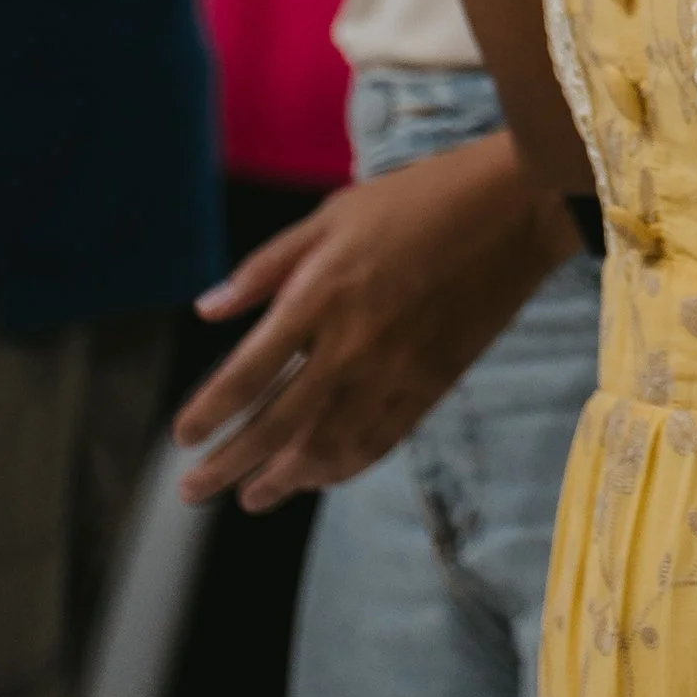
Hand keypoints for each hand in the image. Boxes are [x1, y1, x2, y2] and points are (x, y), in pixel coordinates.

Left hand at [172, 136, 574, 508]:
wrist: (514, 209)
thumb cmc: (419, 198)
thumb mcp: (334, 213)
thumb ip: (268, 266)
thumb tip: (208, 309)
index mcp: (320, 294)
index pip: (247, 373)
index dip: (208, 412)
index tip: (182, 437)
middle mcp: (350, 344)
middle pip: (275, 425)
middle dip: (227, 465)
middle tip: (193, 491)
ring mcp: (393, 372)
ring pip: (324, 447)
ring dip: (282, 479)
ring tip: (251, 498)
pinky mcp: (430, 385)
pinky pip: (376, 442)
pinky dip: (342, 467)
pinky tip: (319, 477)